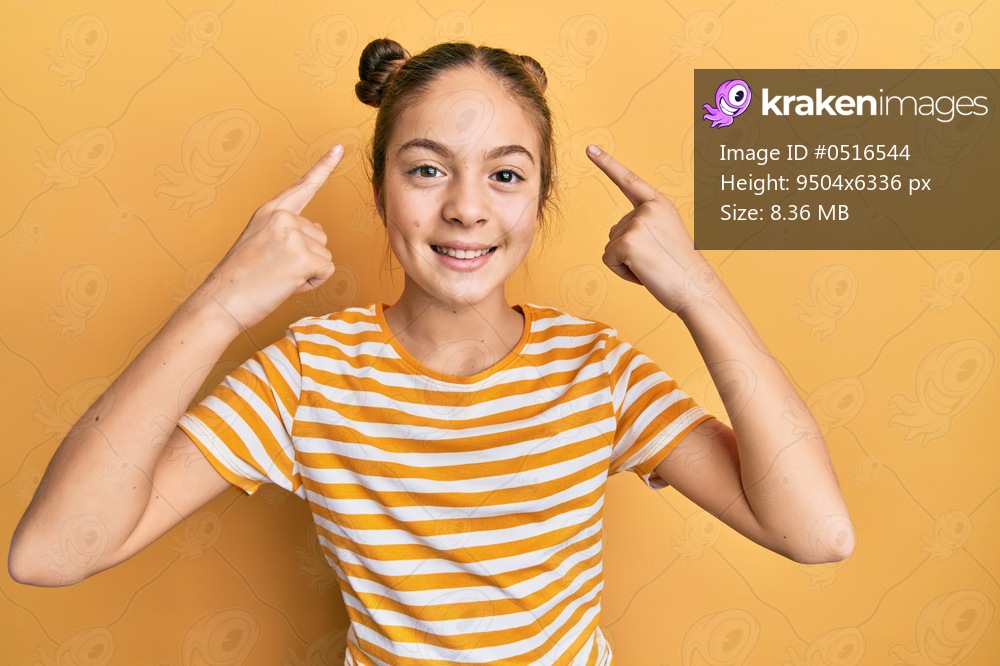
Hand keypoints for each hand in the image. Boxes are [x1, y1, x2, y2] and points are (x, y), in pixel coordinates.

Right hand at [191, 145, 343, 330]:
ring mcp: (293, 234)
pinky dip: (312, 283)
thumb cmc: (239, 279)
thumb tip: (317, 229)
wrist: (221, 301)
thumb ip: (287, 230)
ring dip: (307, 272)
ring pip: (324, 255)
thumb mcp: (259, 241)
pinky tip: (288, 284)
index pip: (302, 186)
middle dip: (305, 257)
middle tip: (275, 269)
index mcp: (269, 211)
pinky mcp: (303, 256)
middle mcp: (282, 217)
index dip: (323, 167)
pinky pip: (326, 270)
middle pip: (320, 235)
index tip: (339, 148)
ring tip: (278, 277)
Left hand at [587, 144, 717, 313]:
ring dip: (626, 263)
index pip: (629, 180)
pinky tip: (644, 273)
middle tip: (656, 261)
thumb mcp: (665, 236)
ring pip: (611, 246)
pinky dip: (622, 272)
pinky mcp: (626, 242)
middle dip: (629, 251)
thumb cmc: (681, 269)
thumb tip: (619, 238)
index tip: (590, 148)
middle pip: (616, 230)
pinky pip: (608, 259)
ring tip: (653, 267)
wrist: (696, 288)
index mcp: (659, 204)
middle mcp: (648, 208)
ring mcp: (637, 223)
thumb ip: (644, 227)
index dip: (607, 164)